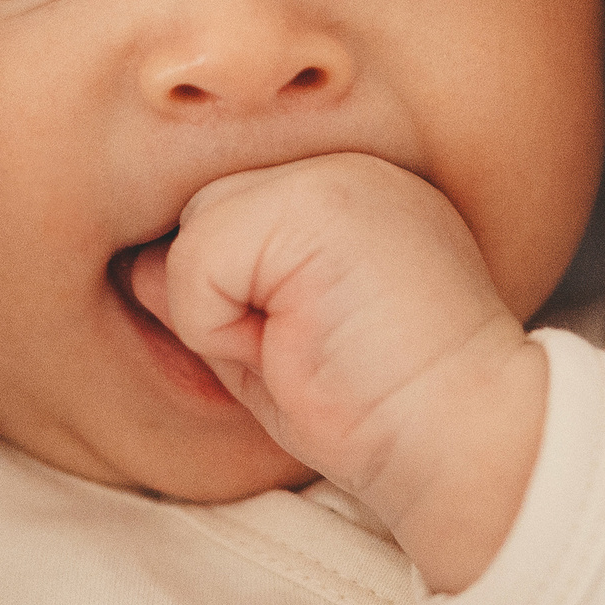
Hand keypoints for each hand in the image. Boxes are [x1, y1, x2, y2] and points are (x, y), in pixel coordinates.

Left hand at [132, 151, 547, 591]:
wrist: (467, 441)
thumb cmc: (377, 411)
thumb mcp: (278, 342)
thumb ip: (218, 289)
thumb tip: (138, 263)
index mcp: (350, 193)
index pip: (232, 218)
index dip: (237, 300)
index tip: (312, 349)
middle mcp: (346, 164)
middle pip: (206, 216)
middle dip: (223, 298)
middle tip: (306, 351)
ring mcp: (334, 172)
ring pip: (195, 230)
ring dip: (220, 309)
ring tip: (304, 345)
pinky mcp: (314, 202)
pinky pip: (195, 258)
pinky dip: (217, 323)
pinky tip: (296, 345)